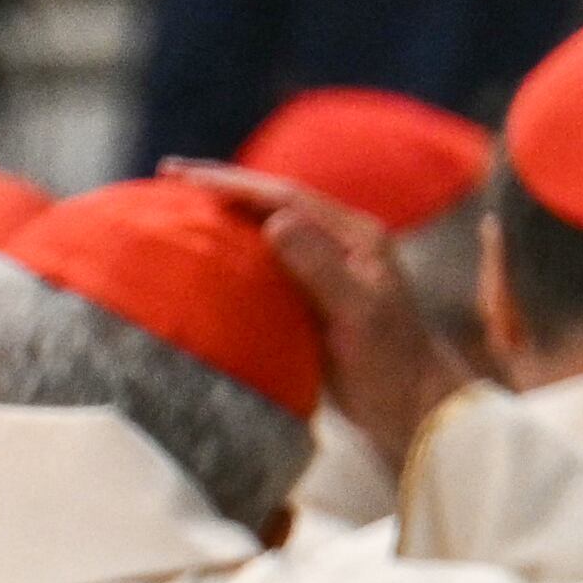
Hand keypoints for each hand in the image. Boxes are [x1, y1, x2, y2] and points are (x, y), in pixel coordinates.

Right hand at [169, 161, 479, 469]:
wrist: (412, 406)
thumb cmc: (389, 364)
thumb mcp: (356, 313)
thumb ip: (318, 266)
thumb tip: (273, 221)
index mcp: (355, 236)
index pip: (284, 197)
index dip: (233, 183)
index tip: (184, 177)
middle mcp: (341, 244)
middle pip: (274, 202)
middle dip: (224, 187)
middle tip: (170, 175)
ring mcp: (328, 270)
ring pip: (269, 229)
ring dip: (227, 213)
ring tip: (181, 206)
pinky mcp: (314, 298)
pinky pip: (267, 262)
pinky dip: (235, 249)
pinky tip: (209, 253)